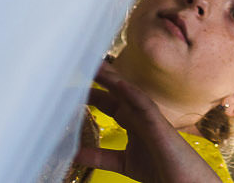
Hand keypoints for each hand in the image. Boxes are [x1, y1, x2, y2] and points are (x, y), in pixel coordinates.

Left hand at [63, 62, 221, 182]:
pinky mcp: (160, 126)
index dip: (93, 93)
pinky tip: (121, 85)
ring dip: (113, 79)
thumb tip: (74, 154)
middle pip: (117, 92)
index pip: (109, 103)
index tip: (73, 84)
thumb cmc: (160, 170)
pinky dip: (134, 94)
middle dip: (101, 79)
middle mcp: (141, 117)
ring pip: (130, 93)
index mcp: (134, 123)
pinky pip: (147, 106)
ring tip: (97, 66)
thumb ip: (101, 157)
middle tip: (81, 64)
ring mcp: (151, 119)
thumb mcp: (123, 163)